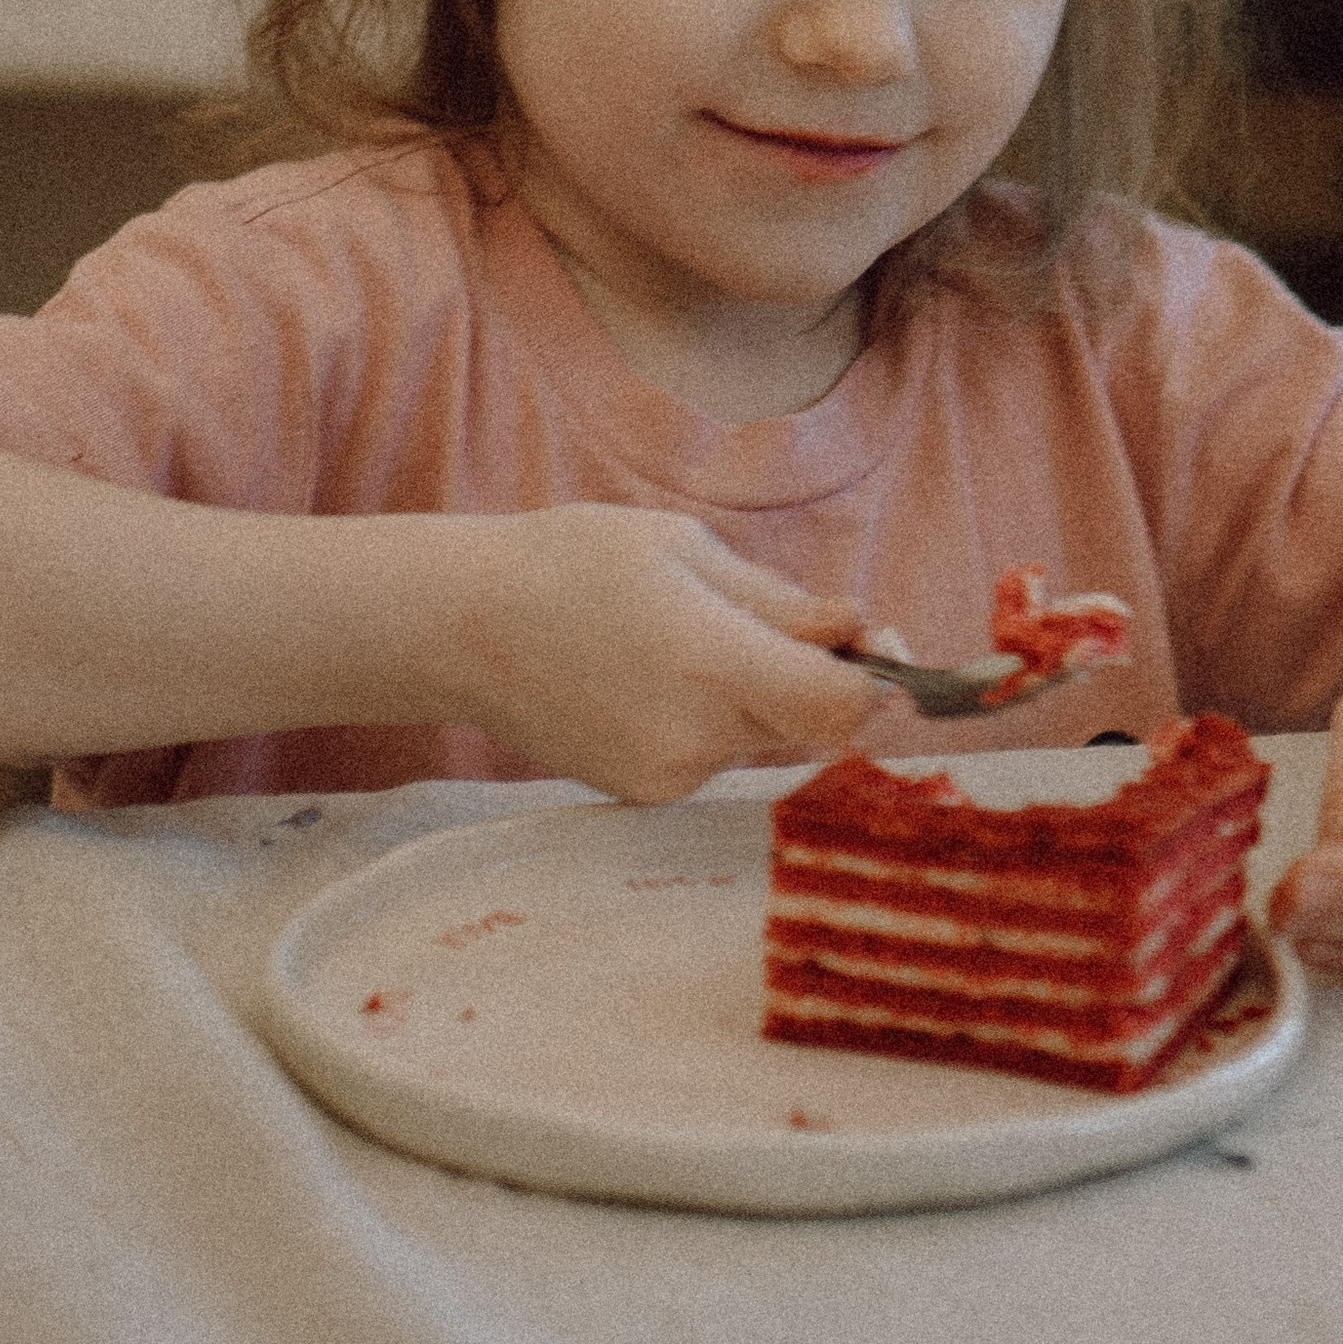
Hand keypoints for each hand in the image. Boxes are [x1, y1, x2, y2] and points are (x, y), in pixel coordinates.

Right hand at [444, 506, 879, 803]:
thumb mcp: (685, 549)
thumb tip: (858, 626)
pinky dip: (717, 716)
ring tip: (694, 633)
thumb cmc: (573, 563)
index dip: (878, 679)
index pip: (842, 707)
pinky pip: (716, 755)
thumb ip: (780, 600)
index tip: (877, 639)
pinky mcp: (643, 794)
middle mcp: (697, 738)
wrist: (464, 627)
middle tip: (788, 617)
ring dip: (763, 694)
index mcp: (713, 663)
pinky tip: (658, 673)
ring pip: (763, 739)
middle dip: (819, 675)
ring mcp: (667, 777)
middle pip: (810, 725)